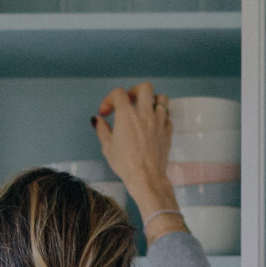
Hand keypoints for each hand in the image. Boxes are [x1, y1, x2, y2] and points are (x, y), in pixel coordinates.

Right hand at [93, 82, 185, 242]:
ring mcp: (159, 121)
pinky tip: (153, 125)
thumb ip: (102, 130)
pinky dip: (160, 117)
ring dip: (152, 101)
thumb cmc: (125, 164)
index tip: (106, 112)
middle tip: (129, 102)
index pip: (118, 94)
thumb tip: (97, 120)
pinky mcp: (167, 131)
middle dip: (135, 91)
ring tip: (145, 110)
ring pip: (161, 98)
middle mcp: (144, 113)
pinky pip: (167, 116)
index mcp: (126, 115)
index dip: (109, 99)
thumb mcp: (107, 147)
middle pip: (144, 88)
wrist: (146, 178)